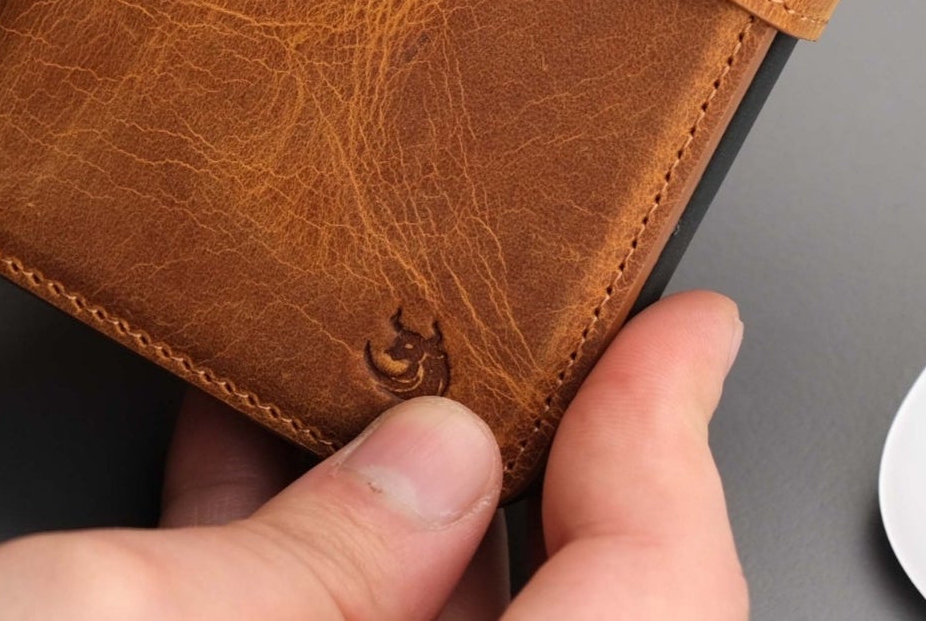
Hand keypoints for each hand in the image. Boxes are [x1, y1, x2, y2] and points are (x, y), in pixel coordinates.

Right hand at [0, 289, 747, 620]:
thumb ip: (310, 564)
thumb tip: (440, 462)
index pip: (653, 606)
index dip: (673, 447)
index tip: (681, 332)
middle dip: (555, 468)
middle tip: (539, 341)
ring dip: (407, 505)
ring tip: (372, 363)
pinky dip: (300, 571)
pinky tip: (245, 459)